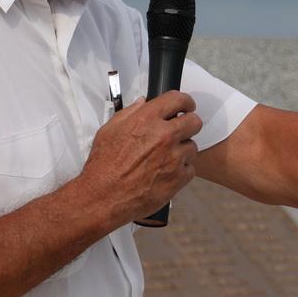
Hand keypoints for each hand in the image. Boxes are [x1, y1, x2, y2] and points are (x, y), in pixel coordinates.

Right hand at [81, 91, 202, 222]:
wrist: (104, 197)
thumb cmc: (103, 166)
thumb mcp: (109, 130)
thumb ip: (129, 113)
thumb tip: (142, 103)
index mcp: (147, 120)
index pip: (177, 100)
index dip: (185, 102)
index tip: (187, 106)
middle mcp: (164, 136)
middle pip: (194, 122)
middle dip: (189, 124)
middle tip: (181, 130)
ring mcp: (174, 157)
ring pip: (192, 147)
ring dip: (182, 150)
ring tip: (166, 158)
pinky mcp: (178, 178)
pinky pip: (190, 169)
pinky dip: (181, 171)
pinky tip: (166, 173)